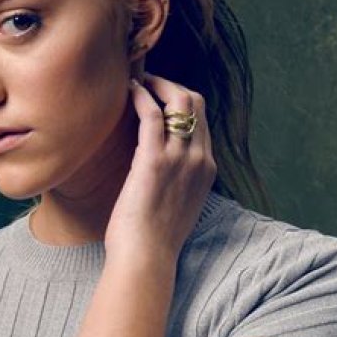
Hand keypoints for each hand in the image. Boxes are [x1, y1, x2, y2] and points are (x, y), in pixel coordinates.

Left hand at [104, 73, 216, 263]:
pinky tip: (129, 91)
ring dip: (157, 84)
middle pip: (196, 103)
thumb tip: (164, 169)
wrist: (147, 257)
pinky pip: (152, 115)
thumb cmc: (155, 237)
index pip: (203, 120)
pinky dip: (141, 97)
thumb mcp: (180, 205)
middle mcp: (199, 159)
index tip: (162, 93)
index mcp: (207, 169)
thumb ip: (180, 181)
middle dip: (173, 85)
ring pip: (179, 102)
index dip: (182, 100)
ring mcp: (180, 158)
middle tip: (150, 80)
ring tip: (138, 79)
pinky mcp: (154, 160)